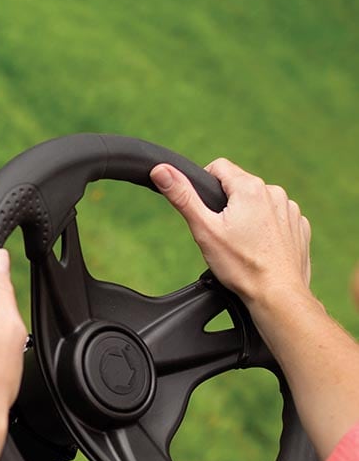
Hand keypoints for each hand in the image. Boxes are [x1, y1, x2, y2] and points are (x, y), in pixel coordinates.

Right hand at [150, 158, 312, 315]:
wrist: (277, 294)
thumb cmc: (240, 265)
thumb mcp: (204, 230)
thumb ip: (183, 197)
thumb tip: (161, 170)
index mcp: (249, 187)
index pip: (219, 167)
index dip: (205, 186)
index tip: (205, 212)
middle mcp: (274, 192)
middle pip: (239, 187)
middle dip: (227, 205)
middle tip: (221, 235)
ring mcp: (290, 209)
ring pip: (259, 203)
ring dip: (248, 216)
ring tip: (242, 245)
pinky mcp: (298, 226)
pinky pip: (277, 218)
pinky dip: (267, 229)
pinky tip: (260, 249)